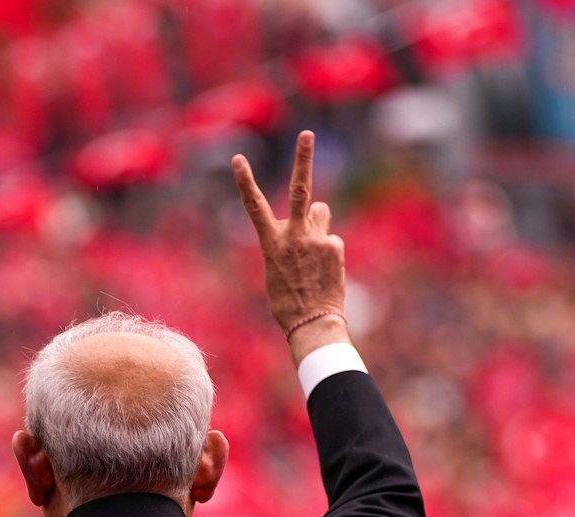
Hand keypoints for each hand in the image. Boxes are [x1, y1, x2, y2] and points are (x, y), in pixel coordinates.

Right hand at [232, 131, 351, 364]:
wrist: (312, 324)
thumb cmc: (288, 302)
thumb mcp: (278, 269)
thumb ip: (292, 238)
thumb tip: (316, 213)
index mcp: (271, 243)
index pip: (255, 206)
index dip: (246, 182)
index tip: (239, 159)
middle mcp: (294, 236)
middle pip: (300, 189)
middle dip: (303, 159)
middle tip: (307, 134)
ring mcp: (317, 239)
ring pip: (320, 214)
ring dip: (318, 223)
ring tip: (314, 251)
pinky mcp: (335, 246)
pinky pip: (331, 239)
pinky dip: (329, 251)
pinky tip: (326, 272)